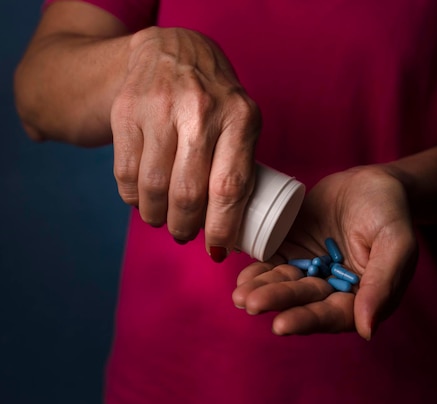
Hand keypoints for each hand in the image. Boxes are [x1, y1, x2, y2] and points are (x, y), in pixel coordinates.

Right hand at [111, 27, 260, 256]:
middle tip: (184, 234)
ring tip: (163, 220)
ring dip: (157, 216)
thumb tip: (227, 230)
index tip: (215, 249)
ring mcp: (160, 108)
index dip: (220, 227)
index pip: (229, 187)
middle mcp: (200, 111)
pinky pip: (125, 173)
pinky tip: (142, 198)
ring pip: (153, 187)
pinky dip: (133, 198)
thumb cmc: (216, 101)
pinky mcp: (126, 110)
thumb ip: (239, 167)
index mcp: (240, 118)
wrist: (174, 52)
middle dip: (184, 227)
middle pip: (187, 194)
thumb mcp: (242, 122)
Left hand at [232, 165, 418, 339]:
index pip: (333, 315)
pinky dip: (259, 272)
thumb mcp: (397, 243)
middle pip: (303, 301)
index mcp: (363, 297)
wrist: (372, 181)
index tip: (281, 324)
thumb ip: (382, 284)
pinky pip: (275, 264)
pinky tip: (243, 278)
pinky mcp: (293, 251)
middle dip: (278, 302)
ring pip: (285, 284)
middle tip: (252, 303)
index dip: (307, 320)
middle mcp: (334, 289)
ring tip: (240, 295)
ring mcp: (311, 270)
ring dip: (263, 291)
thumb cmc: (391, 212)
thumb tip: (366, 330)